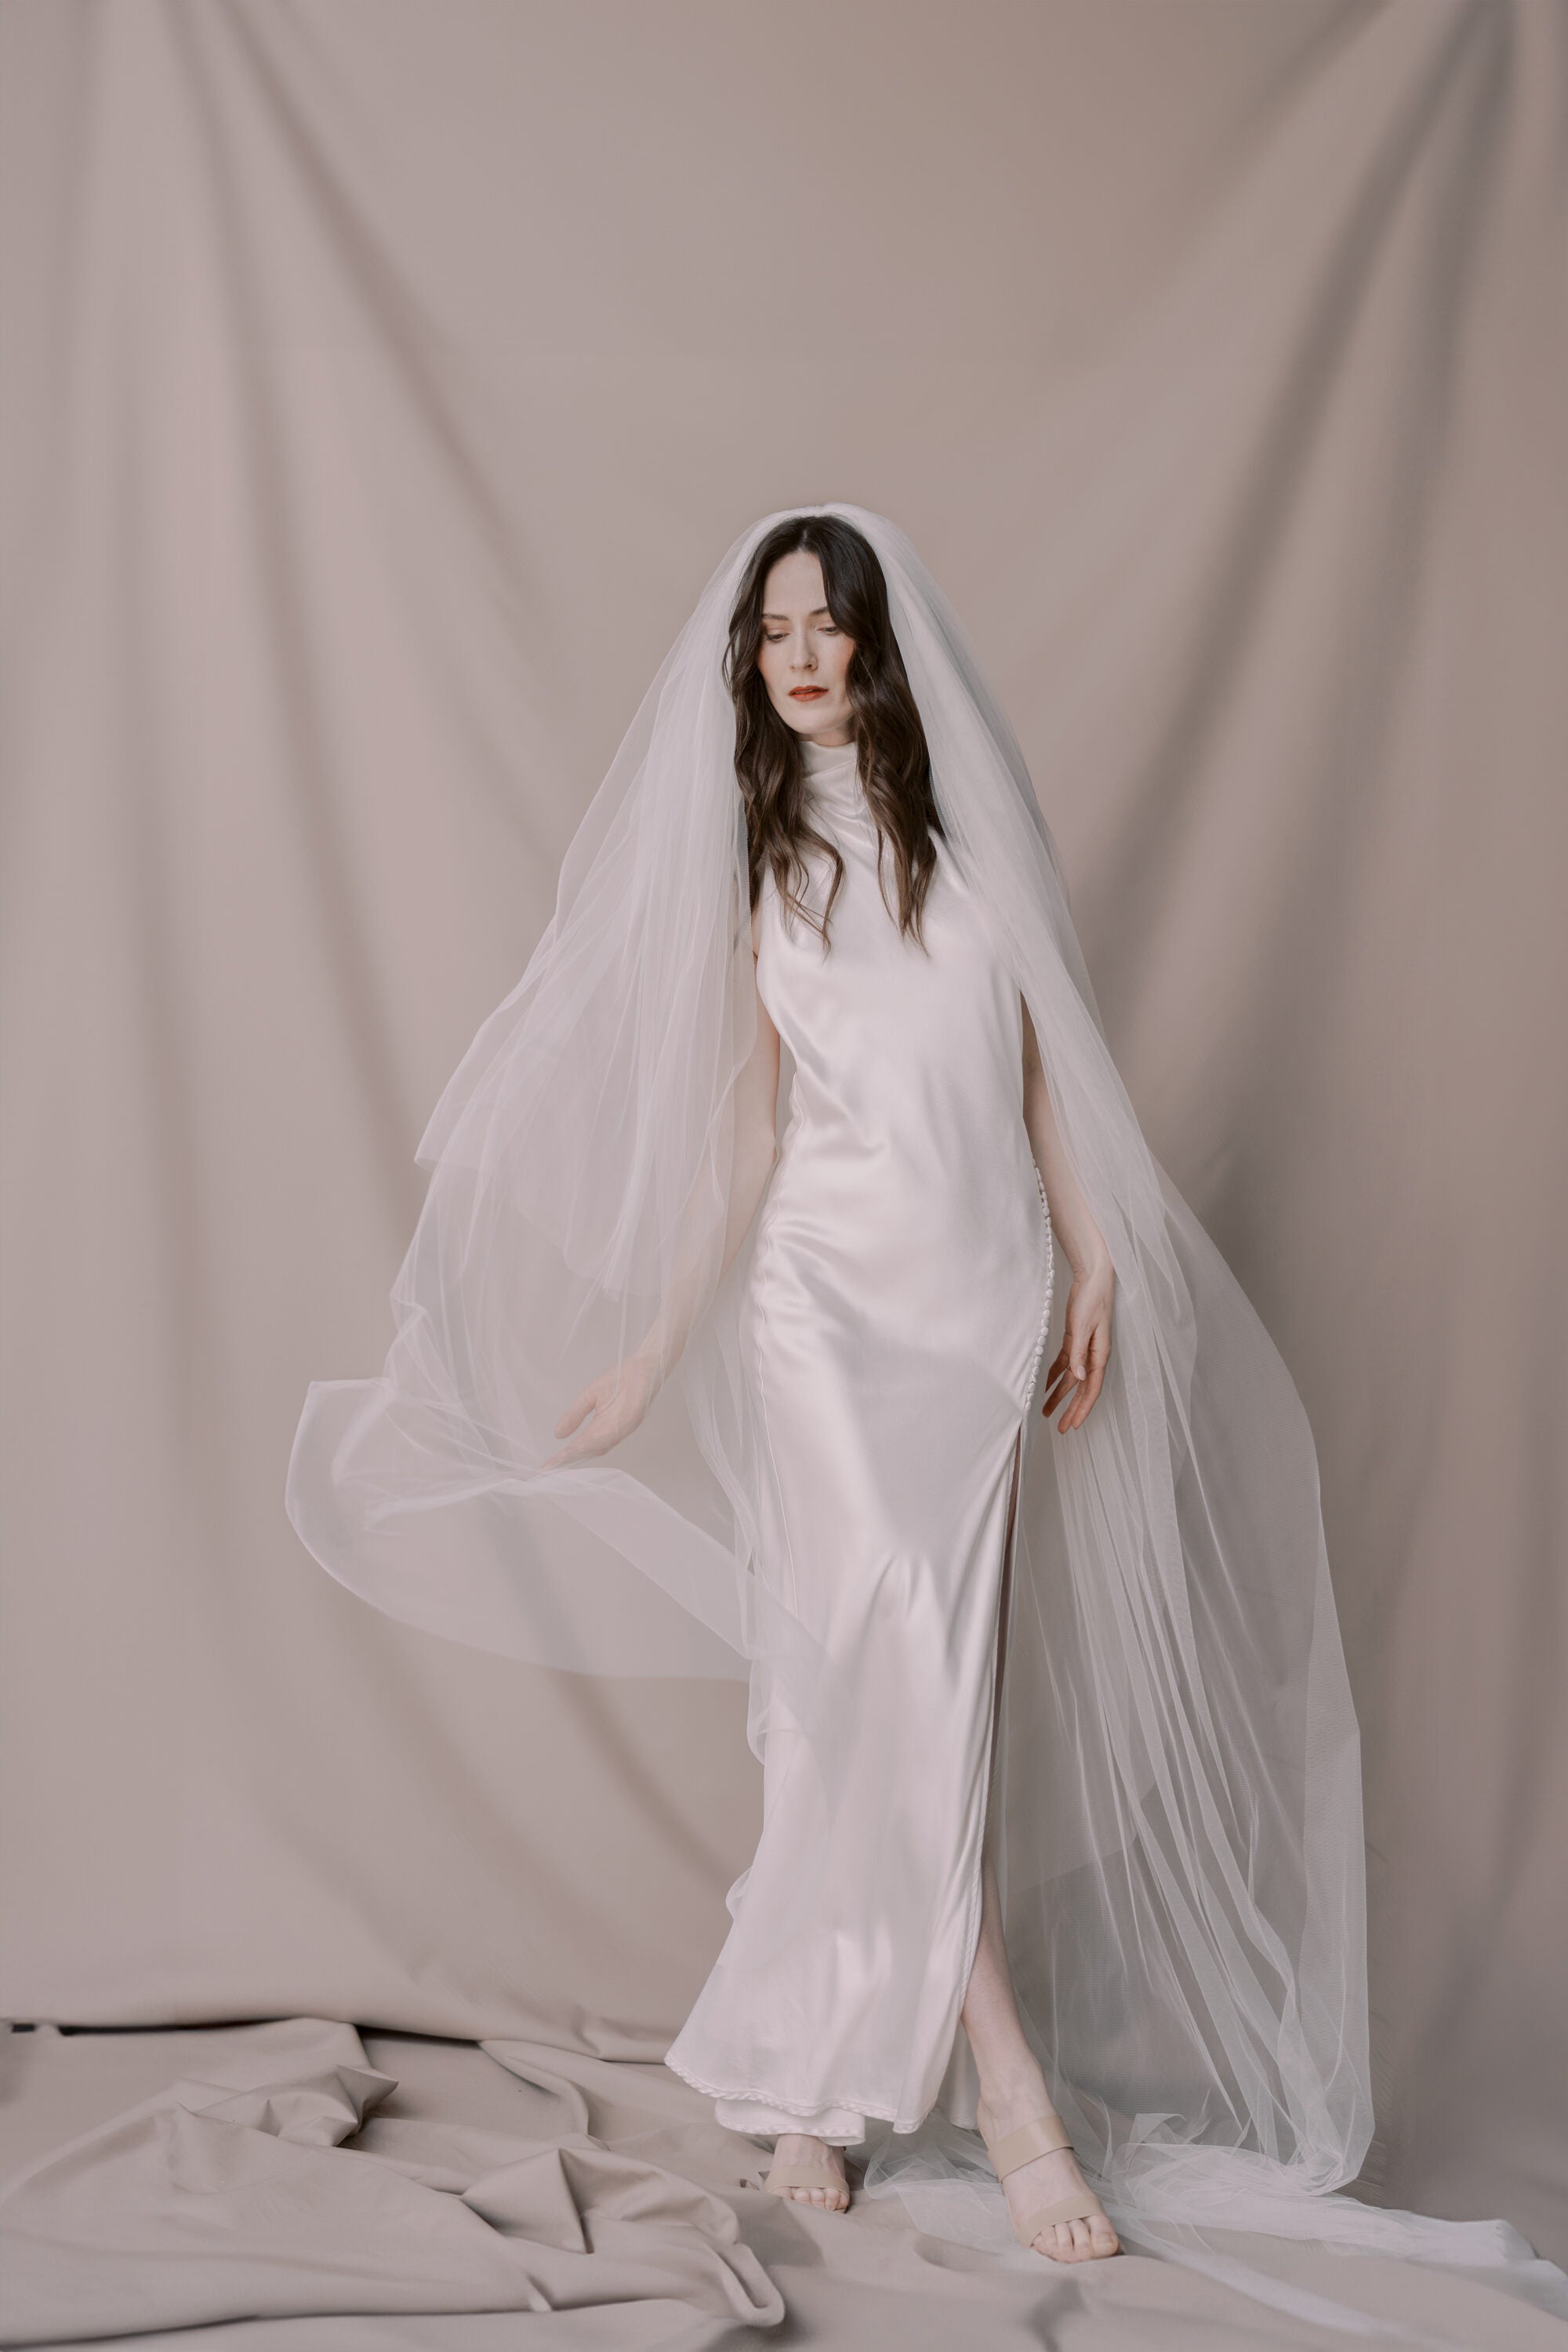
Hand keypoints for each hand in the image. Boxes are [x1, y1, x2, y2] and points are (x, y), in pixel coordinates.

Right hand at [541, 1354, 661, 1468]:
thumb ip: (575, 1414)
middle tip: (550, 1469)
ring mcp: (623, 1427)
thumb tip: (557, 1435)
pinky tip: (582, 1446)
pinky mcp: (633, 1419)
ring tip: (562, 1460)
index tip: (546, 1465)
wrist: (643, 1365)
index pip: (580, 1444)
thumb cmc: (620, 1379)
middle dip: (569, 1459)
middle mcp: (613, 1431)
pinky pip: (613, 1434)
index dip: (564, 1455)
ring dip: (580, 1453)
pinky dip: (596, 1441)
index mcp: (603, 1426)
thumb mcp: (589, 1396)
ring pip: (599, 1445)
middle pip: (588, 1450)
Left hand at [1041, 1258, 1113, 1433]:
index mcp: (1099, 1355)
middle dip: (1071, 1409)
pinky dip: (1056, 1375)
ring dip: (1060, 1395)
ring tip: (1047, 1411)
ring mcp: (1084, 1348)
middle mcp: (1093, 1356)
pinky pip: (1065, 1363)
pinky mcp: (1075, 1340)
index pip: (1091, 1389)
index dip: (1082, 1409)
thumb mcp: (1083, 1327)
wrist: (1092, 1278)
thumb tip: (1079, 1379)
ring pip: (1072, 1379)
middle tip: (1061, 1428)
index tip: (1073, 1425)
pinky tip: (1046, 1385)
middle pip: (1082, 1389)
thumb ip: (1079, 1353)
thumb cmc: (1092, 1300)